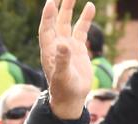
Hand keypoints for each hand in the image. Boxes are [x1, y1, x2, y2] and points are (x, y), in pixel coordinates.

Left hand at [38, 0, 96, 119]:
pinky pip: (80, 29)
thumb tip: (63, 44)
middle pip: (56, 22)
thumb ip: (63, 60)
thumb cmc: (64, 90)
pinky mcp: (77, 49)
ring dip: (70, 9)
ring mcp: (67, 46)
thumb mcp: (63, 76)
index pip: (46, 29)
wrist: (70, 99)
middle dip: (58, 7)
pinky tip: (90, 6)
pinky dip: (85, 18)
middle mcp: (56, 46)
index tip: (51, 2)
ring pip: (67, 23)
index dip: (48, 16)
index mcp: (49, 52)